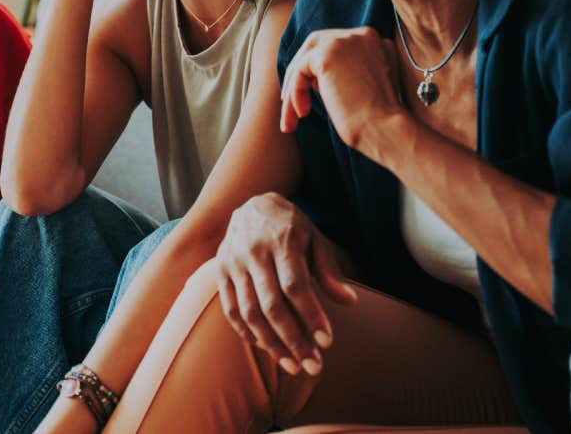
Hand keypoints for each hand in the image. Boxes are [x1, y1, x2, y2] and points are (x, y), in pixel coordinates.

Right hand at [216, 193, 356, 374]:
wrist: (251, 204)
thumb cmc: (290, 226)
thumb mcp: (315, 239)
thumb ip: (329, 271)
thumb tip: (349, 301)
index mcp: (281, 241)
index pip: (295, 286)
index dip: (310, 316)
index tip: (326, 342)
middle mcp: (254, 253)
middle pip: (271, 305)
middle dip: (293, 340)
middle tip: (312, 365)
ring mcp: (233, 264)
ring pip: (250, 313)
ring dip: (271, 344)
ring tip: (292, 365)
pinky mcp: (221, 273)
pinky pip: (231, 310)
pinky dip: (247, 333)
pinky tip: (267, 348)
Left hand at [280, 27, 407, 163]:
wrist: (386, 129)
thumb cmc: (378, 119)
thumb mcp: (367, 85)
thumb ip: (347, 71)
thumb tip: (314, 76)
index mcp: (373, 40)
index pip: (335, 45)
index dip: (319, 69)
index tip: (313, 93)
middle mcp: (360, 35)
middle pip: (316, 44)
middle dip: (300, 71)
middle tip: (290, 99)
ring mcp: (344, 41)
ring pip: (305, 59)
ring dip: (294, 88)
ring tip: (292, 118)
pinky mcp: (327, 55)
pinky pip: (300, 70)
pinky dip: (295, 92)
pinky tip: (302, 113)